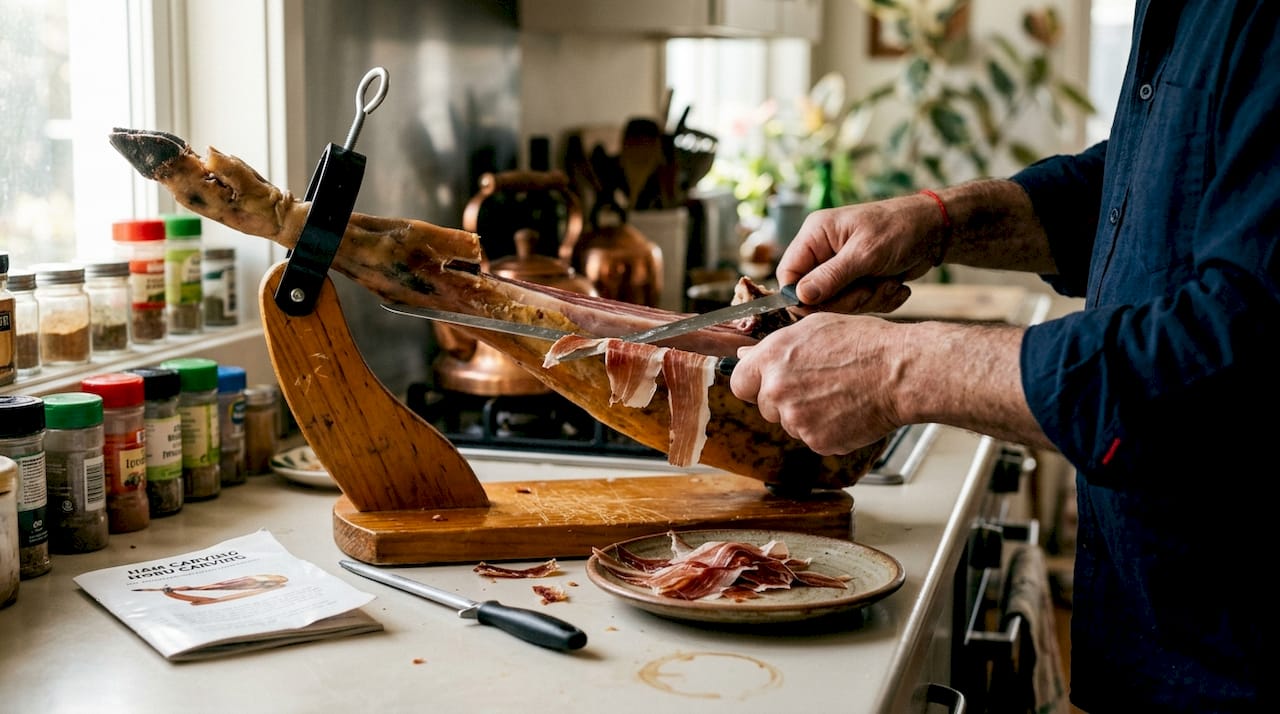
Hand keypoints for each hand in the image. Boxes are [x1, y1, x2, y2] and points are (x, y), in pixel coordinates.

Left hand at [729, 312, 903, 455]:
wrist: (901, 372)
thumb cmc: (864, 344)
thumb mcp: (814, 328)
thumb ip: (775, 346)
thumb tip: (746, 355)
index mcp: (772, 359)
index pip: (740, 383)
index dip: (755, 384)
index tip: (769, 384)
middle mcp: (777, 390)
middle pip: (766, 407)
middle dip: (785, 400)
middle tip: (819, 385)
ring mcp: (796, 420)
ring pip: (791, 424)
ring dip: (808, 416)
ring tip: (840, 394)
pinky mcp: (818, 442)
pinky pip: (814, 439)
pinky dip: (828, 430)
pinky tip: (848, 410)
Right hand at [779, 193, 945, 313]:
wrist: (937, 230)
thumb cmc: (901, 229)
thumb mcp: (865, 253)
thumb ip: (831, 277)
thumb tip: (799, 298)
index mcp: (816, 236)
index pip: (788, 274)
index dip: (802, 296)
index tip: (825, 305)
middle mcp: (823, 252)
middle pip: (814, 295)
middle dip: (847, 298)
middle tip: (871, 287)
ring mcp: (841, 269)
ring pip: (838, 304)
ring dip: (868, 299)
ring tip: (890, 282)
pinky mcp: (858, 282)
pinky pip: (858, 306)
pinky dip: (880, 301)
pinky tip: (896, 286)